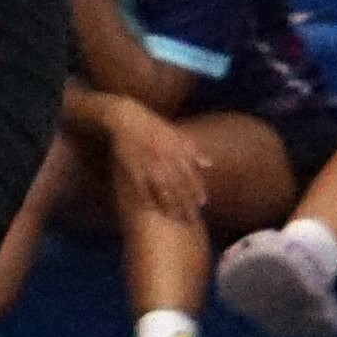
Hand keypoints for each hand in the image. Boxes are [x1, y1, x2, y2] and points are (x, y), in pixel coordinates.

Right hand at [103, 103, 208, 224]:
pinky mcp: (133, 167)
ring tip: (175, 218)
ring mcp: (149, 164)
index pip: (190, 174)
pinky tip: (153, 209)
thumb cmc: (153, 125)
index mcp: (176, 150)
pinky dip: (148, 198)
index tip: (202, 204)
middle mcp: (165, 159)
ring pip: (163, 189)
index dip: (197, 190)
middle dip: (186, 203)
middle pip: (179, 185)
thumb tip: (209, 164)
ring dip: (170, 205)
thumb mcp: (175, 133)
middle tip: (192, 219)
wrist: (127, 117)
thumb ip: (193, 149)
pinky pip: (142, 187)